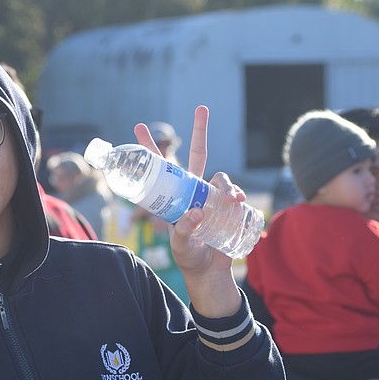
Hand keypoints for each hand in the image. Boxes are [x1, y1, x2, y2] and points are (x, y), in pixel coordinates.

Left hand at [134, 106, 241, 317]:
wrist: (209, 272)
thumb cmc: (189, 257)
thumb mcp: (180, 245)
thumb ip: (183, 230)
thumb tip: (196, 212)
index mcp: (176, 196)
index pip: (161, 166)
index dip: (150, 147)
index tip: (138, 126)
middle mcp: (194, 190)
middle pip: (197, 154)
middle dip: (199, 129)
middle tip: (201, 106)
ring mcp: (213, 197)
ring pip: (221, 177)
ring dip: (227, 184)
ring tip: (233, 199)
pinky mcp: (230, 207)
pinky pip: (237, 195)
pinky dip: (240, 196)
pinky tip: (240, 205)